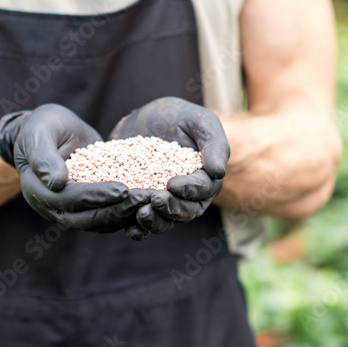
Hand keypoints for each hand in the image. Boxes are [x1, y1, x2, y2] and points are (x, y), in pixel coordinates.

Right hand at [0, 104, 148, 232]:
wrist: (50, 131)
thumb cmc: (41, 127)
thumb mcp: (37, 133)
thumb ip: (44, 156)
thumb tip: (56, 183)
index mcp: (38, 193)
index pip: (71, 200)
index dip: (96, 196)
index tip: (122, 189)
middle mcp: (56, 209)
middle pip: (89, 218)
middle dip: (119, 209)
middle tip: (146, 197)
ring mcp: (74, 210)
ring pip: (103, 222)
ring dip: (129, 213)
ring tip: (153, 198)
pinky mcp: (91, 205)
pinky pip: (111, 214)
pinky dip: (131, 211)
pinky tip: (152, 200)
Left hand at [110, 97, 229, 237]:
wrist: (145, 119)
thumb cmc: (179, 117)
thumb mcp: (199, 122)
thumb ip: (214, 144)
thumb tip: (218, 172)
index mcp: (206, 178)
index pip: (203, 189)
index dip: (190, 190)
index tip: (173, 184)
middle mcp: (189, 197)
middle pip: (186, 212)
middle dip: (172, 209)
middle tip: (156, 200)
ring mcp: (166, 203)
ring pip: (165, 222)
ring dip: (155, 222)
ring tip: (141, 214)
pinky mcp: (143, 206)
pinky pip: (142, 224)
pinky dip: (137, 229)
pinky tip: (129, 227)